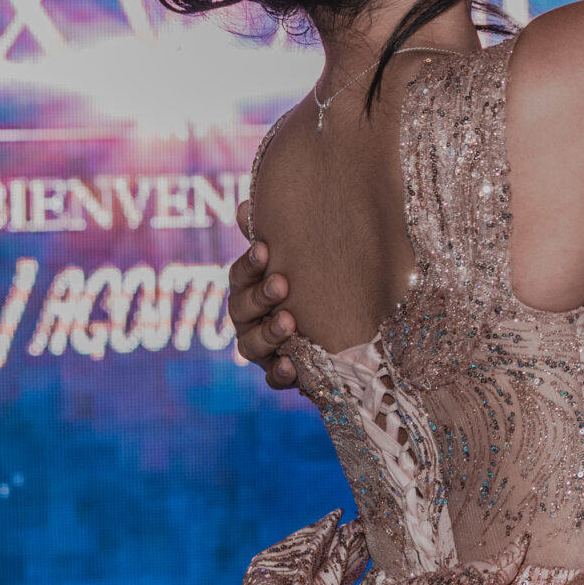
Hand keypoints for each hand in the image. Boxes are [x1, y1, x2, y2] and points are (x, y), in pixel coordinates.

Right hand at [230, 198, 299, 387]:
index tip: (264, 249)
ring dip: (269, 333)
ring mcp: (262, 349)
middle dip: (260, 296)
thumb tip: (245, 206)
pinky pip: (273, 378)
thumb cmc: (312, 282)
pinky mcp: (280, 373)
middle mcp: (249, 319)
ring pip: (251, 345)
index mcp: (250, 288)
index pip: (240, 275)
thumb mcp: (299, 258)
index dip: (249, 264)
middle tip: (281, 284)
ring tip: (290, 322)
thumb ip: (275, 235)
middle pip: (242, 310)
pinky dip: (280, 373)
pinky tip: (293, 365)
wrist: (343, 324)